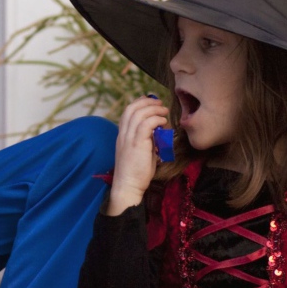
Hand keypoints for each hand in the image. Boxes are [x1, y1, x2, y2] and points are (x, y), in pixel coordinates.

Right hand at [107, 95, 170, 213]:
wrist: (128, 186)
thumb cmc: (136, 173)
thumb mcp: (140, 152)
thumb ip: (146, 140)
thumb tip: (159, 131)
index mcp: (122, 135)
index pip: (127, 112)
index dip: (139, 103)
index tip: (151, 102)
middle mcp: (123, 134)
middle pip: (131, 108)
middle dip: (147, 102)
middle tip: (160, 103)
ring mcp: (128, 138)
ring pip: (139, 113)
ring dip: (154, 109)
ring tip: (164, 112)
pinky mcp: (137, 143)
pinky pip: (146, 124)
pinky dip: (156, 119)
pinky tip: (163, 123)